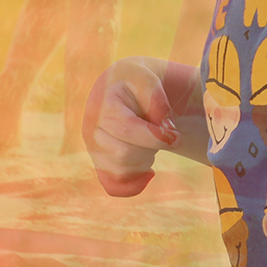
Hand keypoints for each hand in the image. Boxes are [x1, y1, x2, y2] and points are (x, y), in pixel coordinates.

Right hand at [83, 57, 179, 196]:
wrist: (121, 87)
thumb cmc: (136, 83)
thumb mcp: (147, 79)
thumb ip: (156, 99)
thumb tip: (164, 127)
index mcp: (101, 106)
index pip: (127, 130)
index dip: (155, 137)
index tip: (176, 135)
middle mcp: (90, 129)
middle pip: (123, 154)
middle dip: (151, 148)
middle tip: (164, 136)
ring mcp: (92, 148)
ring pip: (120, 171)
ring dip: (145, 160)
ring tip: (151, 143)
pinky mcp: (98, 162)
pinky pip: (112, 186)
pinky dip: (132, 187)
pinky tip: (150, 174)